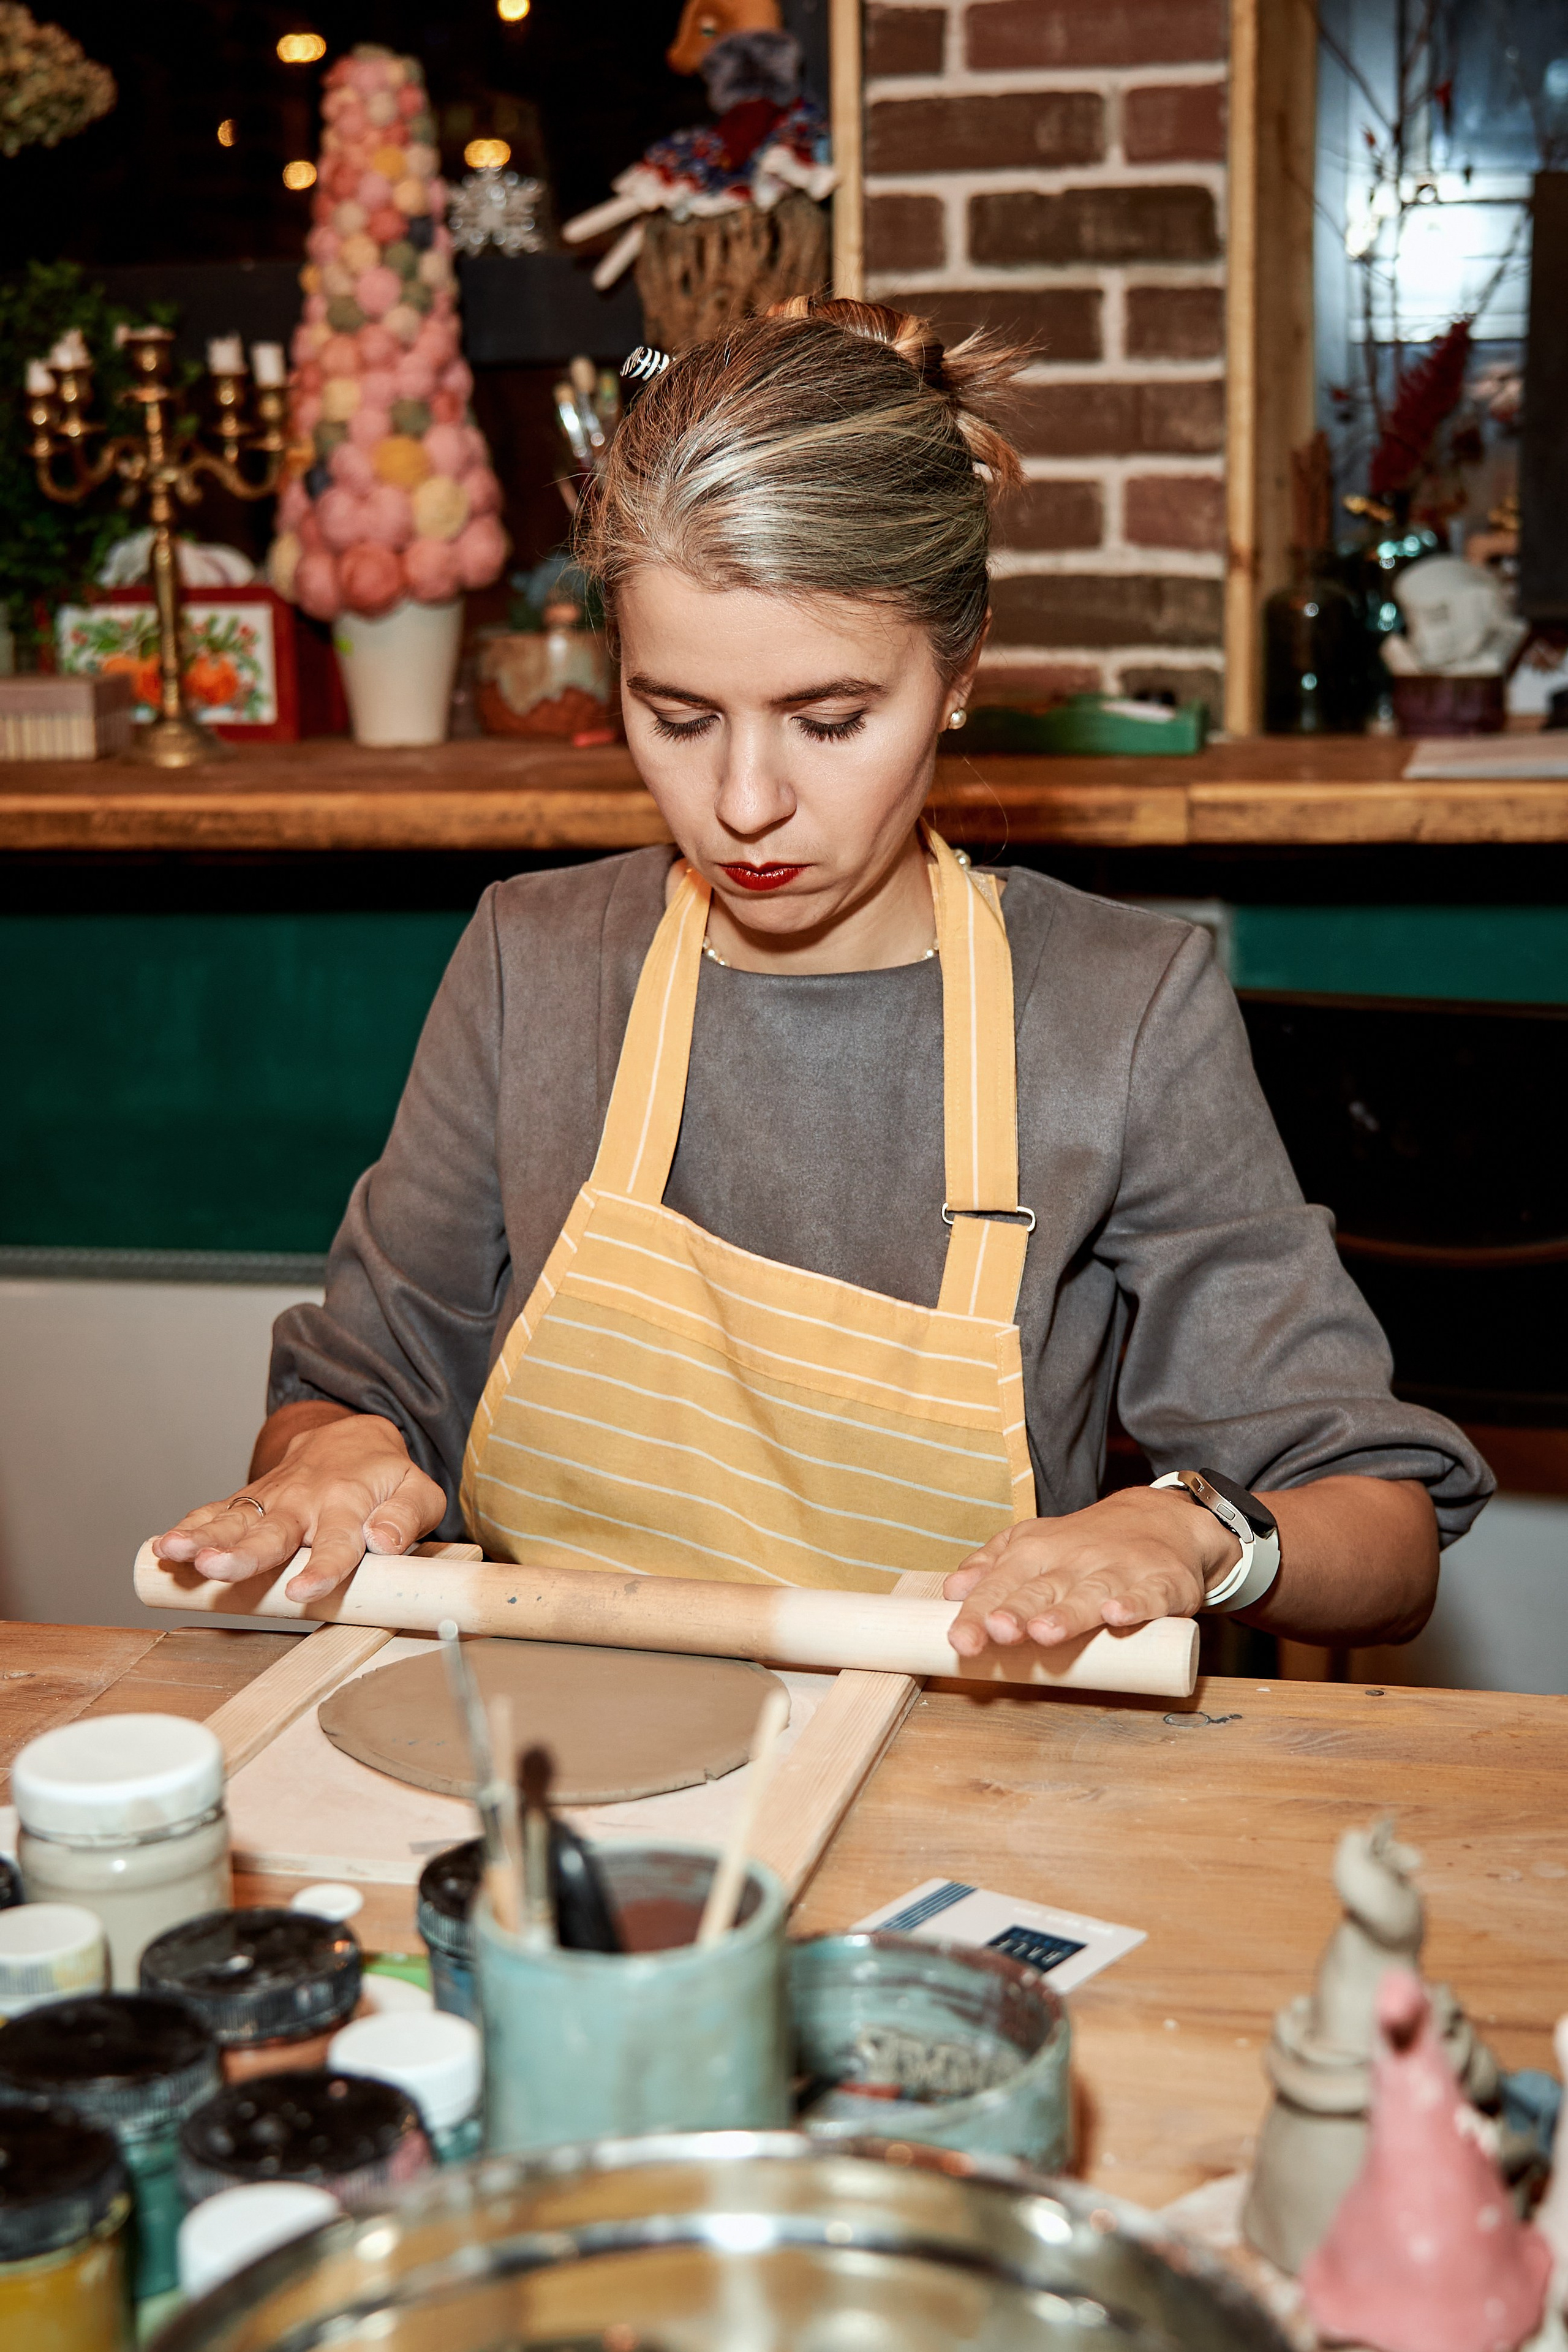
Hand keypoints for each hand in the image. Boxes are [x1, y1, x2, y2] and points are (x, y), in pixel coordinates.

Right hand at [152, 1413, 446, 1601]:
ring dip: (201, 1538)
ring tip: (172, 1552)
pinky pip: (216, 1513)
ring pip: (234, 1522)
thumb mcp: (418, 1492)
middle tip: (213, 1567)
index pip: (338, 1543)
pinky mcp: (250, 1503)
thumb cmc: (386, 1477)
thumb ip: (407, 1517)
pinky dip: (189, 1527)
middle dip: (241, 1553)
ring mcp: (272, 1501)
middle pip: (271, 1533)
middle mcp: (305, 1502)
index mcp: (349, 1504)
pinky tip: (164, 1546)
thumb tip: (386, 1543)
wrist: (350, 1438)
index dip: (323, 1568)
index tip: (304, 1591)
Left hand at [941, 1486, 1238, 1655]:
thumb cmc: (1086, 1542)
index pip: (1001, 1585)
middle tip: (998, 1631)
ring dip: (1068, 1614)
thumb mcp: (1032, 1543)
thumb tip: (952, 1591)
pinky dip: (1135, 1605)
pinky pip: (1148, 1595)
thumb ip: (991, 1566)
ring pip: (1089, 1594)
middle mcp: (1074, 1560)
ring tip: (1045, 1632)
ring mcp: (1119, 1571)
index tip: (962, 1640)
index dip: (979, 1614)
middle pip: (1041, 1590)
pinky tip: (1118, 1614)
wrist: (1161, 1518)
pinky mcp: (1160, 1583)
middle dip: (1018, 1611)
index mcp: (1036, 1552)